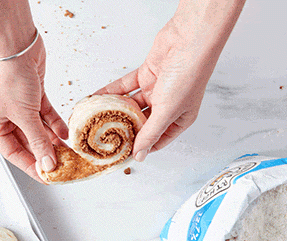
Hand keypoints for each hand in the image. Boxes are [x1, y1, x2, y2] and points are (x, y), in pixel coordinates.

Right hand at [0, 35, 67, 181]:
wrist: (17, 45)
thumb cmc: (9, 76)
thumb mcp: (24, 115)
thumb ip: (38, 141)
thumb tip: (48, 164)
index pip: (13, 153)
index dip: (30, 166)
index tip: (47, 177)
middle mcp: (5, 116)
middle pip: (27, 142)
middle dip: (45, 153)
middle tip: (62, 165)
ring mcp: (20, 105)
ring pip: (38, 129)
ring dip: (52, 140)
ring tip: (68, 152)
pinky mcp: (33, 95)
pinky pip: (46, 115)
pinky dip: (55, 124)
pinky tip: (66, 133)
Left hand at [96, 0, 244, 161]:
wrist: (190, 40)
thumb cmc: (189, 76)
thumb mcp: (168, 111)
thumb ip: (151, 133)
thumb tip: (140, 155)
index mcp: (180, 119)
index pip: (157, 139)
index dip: (140, 147)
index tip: (121, 154)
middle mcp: (168, 105)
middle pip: (142, 123)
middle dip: (124, 129)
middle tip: (104, 137)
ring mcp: (157, 89)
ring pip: (131, 104)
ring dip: (115, 110)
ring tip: (96, 118)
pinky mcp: (146, 74)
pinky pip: (125, 87)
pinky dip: (112, 92)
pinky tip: (98, 99)